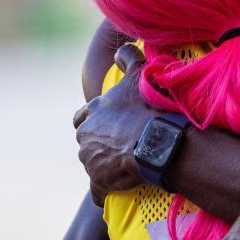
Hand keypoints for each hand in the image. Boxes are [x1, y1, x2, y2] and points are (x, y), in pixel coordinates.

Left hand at [73, 44, 155, 204]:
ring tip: (128, 166)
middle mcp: (86, 135)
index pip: (82, 118)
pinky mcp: (99, 181)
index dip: (95, 121)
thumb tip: (120, 49)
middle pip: (86, 142)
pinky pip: (99, 190)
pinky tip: (119, 189)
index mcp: (93, 112)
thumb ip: (128, 56)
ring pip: (93, 164)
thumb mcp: (139, 73)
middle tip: (122, 145)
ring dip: (105, 165)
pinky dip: (106, 190)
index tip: (108, 124)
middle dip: (99, 143)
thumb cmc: (148, 106)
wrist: (157, 140)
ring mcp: (90, 160)